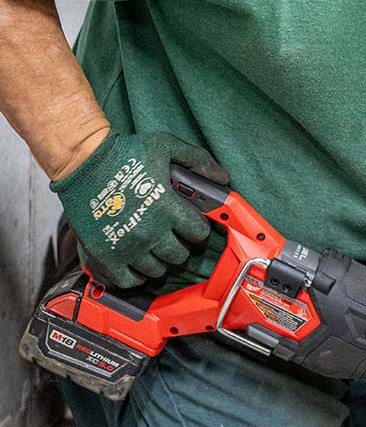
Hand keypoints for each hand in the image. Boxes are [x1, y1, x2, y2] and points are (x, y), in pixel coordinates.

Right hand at [51, 131, 229, 287]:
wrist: (83, 162)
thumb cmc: (124, 153)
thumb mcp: (166, 146)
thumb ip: (197, 160)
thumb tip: (222, 177)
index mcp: (168, 207)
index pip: (198, 233)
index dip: (198, 228)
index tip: (192, 225)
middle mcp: (150, 231)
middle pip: (179, 255)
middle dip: (181, 245)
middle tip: (174, 236)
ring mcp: (128, 246)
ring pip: (157, 270)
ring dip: (160, 260)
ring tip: (155, 247)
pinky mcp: (107, 255)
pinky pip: (129, 280)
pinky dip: (136, 276)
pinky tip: (137, 263)